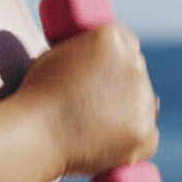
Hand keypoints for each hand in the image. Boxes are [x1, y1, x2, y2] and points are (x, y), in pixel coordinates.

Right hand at [17, 22, 159, 176]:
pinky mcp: (146, 134)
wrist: (35, 134)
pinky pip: (147, 135)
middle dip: (121, 84)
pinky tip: (110, 144)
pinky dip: (132, 140)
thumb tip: (95, 62)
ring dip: (128, 111)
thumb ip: (82, 52)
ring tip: (95, 127)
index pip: (126, 42)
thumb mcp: (56, 55)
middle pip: (136, 71)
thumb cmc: (36, 95)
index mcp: (113, 38)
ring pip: (143, 104)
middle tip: (94, 102)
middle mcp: (135, 64)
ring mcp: (143, 100)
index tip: (102, 72)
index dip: (114, 58)